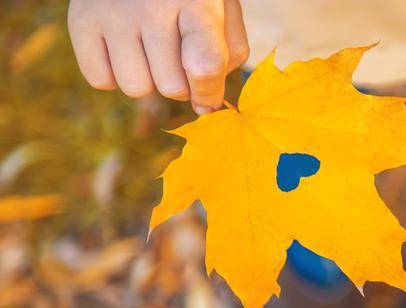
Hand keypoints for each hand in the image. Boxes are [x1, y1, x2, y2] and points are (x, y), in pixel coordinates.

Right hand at [67, 0, 248, 113]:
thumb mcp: (223, 9)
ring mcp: (113, 15)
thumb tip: (206, 104)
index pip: (204, 63)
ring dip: (148, 81)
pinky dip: (115, 75)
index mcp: (196, 3)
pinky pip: (100, 80)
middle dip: (181, 83)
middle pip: (171, 87)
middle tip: (177, 58)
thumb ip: (229, 54)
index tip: (208, 94)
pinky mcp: (81, 21)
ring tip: (151, 52)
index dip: (210, 91)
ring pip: (136, 88)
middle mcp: (151, 8)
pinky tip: (125, 50)